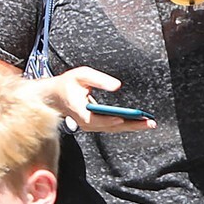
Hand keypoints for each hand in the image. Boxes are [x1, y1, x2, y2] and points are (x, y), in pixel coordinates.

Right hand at [34, 66, 155, 133]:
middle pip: (111, 127)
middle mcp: (86, 122)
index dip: (109, 120)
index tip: (123, 118)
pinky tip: (139, 121)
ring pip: (114, 129)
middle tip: (149, 122)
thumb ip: (100, 79)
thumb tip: (117, 86)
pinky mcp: (96, 125)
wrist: (54, 96)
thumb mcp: (82, 75)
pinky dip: (127, 124)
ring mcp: (91, 125)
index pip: (95, 120)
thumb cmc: (67, 84)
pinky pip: (113, 127)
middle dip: (131, 125)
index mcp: (79, 111)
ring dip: (132, 126)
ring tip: (148, 122)